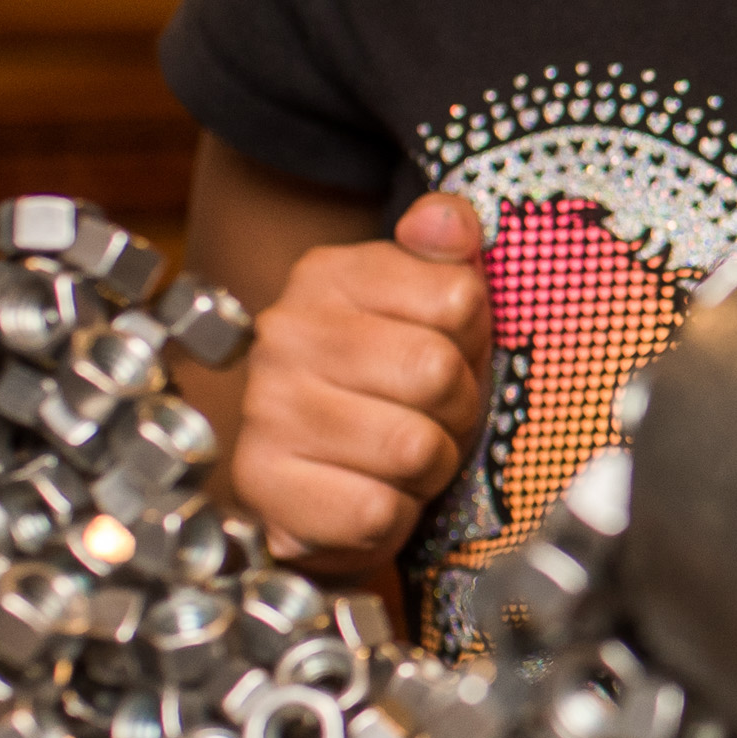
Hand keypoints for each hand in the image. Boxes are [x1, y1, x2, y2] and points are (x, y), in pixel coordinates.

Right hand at [228, 192, 489, 578]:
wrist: (318, 483)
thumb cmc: (391, 390)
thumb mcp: (430, 307)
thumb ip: (447, 252)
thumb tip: (447, 221)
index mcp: (329, 275)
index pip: (459, 298)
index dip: (474, 341)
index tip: (448, 352)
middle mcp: (285, 333)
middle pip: (437, 372)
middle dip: (456, 410)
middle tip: (428, 416)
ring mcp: (266, 408)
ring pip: (414, 447)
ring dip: (428, 468)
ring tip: (400, 459)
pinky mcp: (262, 485)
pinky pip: (379, 511)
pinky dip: (393, 515)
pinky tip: (372, 495)